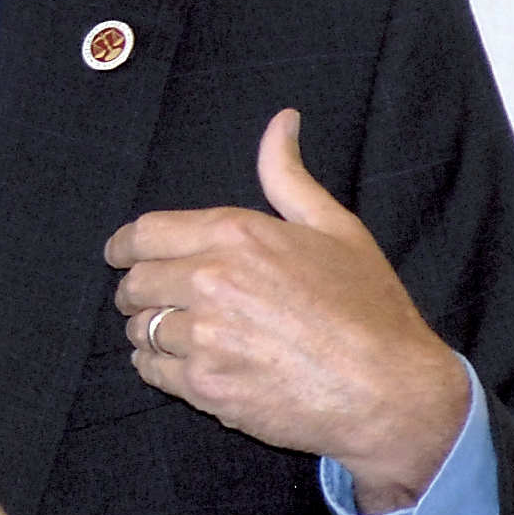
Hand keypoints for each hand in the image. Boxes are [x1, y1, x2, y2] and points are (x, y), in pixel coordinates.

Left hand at [103, 109, 468, 512]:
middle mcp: (211, 281)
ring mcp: (205, 337)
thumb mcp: (335, 228)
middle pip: (135, 282)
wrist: (393, 393)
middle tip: (149, 299)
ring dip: (149, 330)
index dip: (123, 247)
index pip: (144, 233)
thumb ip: (289, 176)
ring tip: (173, 333)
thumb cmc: (370, 308)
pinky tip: (183, 365)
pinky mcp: (206, 387)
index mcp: (235, 235)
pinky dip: (158, 367)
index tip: (121, 256)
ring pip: (141, 329)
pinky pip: (152, 370)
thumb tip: (281, 121)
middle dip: (136, 289)